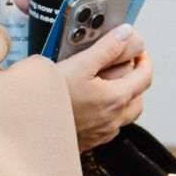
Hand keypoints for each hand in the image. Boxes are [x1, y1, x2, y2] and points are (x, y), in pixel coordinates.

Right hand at [60, 25, 152, 151]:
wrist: (29, 127)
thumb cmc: (51, 99)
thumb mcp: (79, 65)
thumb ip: (107, 48)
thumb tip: (127, 34)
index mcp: (116, 99)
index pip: (145, 76)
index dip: (144, 58)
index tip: (136, 48)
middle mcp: (113, 119)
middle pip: (138, 96)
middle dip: (134, 77)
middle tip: (121, 62)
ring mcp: (102, 133)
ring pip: (125, 114)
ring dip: (123, 97)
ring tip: (106, 83)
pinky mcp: (89, 141)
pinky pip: (109, 126)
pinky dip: (107, 112)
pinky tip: (91, 103)